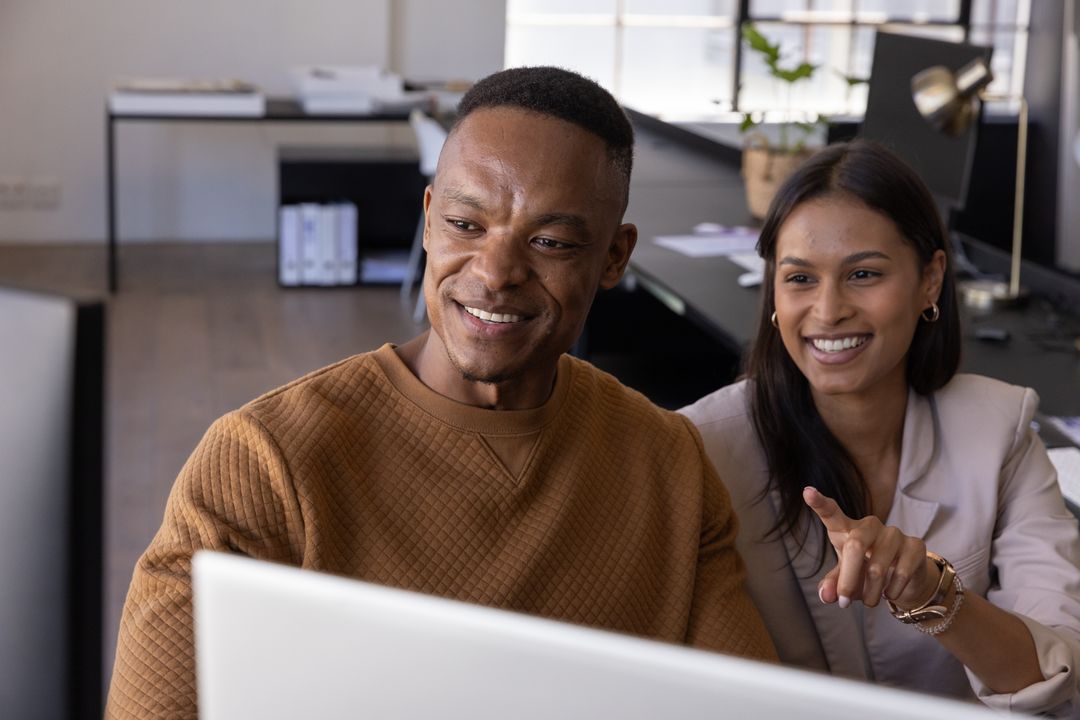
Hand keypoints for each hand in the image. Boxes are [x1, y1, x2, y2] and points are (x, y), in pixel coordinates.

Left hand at [803, 487, 937, 609]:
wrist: (904, 578)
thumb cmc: (866, 571)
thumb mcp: (845, 578)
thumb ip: (833, 583)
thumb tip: (826, 595)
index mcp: (847, 528)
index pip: (831, 512)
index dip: (819, 503)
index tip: (807, 492)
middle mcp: (870, 525)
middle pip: (855, 546)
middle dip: (848, 580)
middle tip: (843, 602)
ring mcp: (894, 533)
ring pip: (877, 566)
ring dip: (871, 592)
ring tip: (870, 601)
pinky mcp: (915, 545)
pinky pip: (901, 572)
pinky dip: (892, 590)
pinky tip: (890, 594)